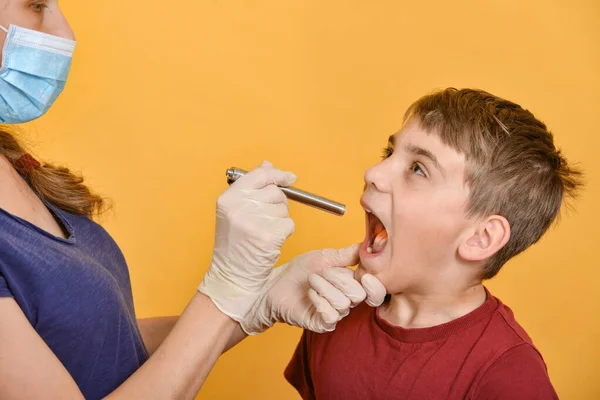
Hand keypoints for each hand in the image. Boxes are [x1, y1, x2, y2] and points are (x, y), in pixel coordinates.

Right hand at [197, 161, 295, 321]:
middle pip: (276, 192)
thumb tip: (268, 165)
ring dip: (280, 221)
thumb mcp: (235, 213)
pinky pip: (289, 225)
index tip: (289, 178)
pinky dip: (285, 234)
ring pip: (284, 209)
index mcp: (228, 198)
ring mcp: (254, 221)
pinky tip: (271, 243)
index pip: (259, 175)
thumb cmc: (234, 246)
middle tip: (266, 221)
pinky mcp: (269, 235)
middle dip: (278, 205)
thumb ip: (251, 188)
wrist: (231, 277)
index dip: (277, 174)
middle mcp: (240, 207)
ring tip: (263, 234)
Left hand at [241, 244, 385, 333]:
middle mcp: (346, 301)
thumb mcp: (324, 257)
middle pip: (359, 295)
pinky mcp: (321, 324)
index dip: (373, 284)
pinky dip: (319, 301)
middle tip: (321, 272)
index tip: (363, 273)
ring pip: (343, 303)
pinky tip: (309, 294)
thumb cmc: (298, 272)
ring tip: (311, 281)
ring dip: (324, 287)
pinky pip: (331, 316)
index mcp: (350, 284)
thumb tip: (365, 245)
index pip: (375, 290)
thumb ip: (346, 255)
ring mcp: (334, 314)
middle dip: (339, 279)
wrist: (274, 285)